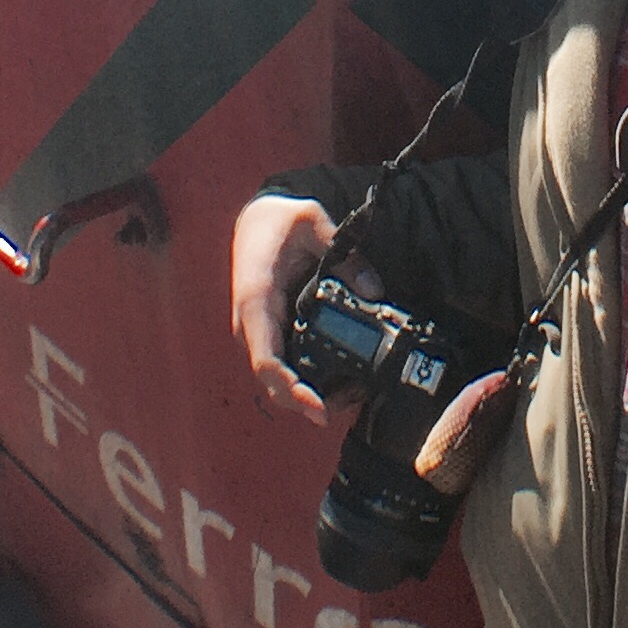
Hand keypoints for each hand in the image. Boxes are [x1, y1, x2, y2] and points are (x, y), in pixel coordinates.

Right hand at [230, 192, 379, 424]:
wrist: (256, 219)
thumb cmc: (279, 221)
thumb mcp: (313, 222)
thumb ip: (346, 255)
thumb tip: (376, 291)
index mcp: (256, 303)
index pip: (267, 361)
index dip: (293, 390)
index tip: (319, 408)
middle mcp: (251, 326)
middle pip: (274, 382)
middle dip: (310, 401)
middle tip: (354, 400)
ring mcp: (259, 332)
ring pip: (280, 379)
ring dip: (312, 394)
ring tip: (355, 393)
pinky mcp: (271, 332)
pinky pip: (286, 364)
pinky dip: (309, 378)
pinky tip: (341, 380)